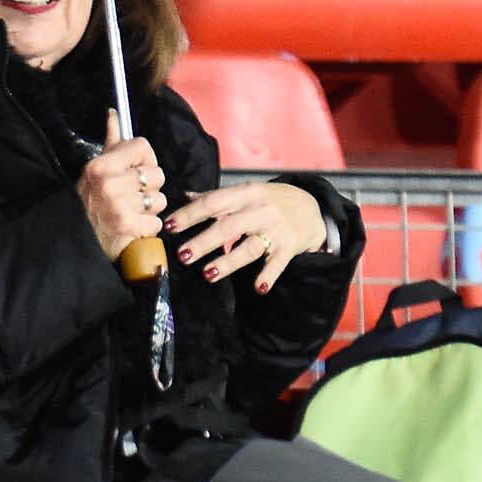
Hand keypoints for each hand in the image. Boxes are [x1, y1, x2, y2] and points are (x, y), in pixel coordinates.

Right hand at [77, 126, 166, 260]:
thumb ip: (111, 141)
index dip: (146, 160)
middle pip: (157, 174)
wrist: (81, 238)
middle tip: (132, 196)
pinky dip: (148, 228)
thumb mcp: (97, 169)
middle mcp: (109, 183)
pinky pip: (157, 222)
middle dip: (149, 187)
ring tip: (133, 211)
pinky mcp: (127, 227)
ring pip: (160, 199)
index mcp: (101, 165)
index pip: (143, 147)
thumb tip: (113, 113)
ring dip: (150, 209)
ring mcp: (118, 206)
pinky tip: (134, 226)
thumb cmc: (93, 201)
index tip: (136, 170)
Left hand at [168, 179, 329, 292]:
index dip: (190, 214)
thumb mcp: (246, 193)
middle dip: (205, 241)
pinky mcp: (289, 247)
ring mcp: (276, 229)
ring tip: (208, 274)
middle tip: (183, 255)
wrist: (311, 207)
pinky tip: (258, 288)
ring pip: (250, 247)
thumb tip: (185, 196)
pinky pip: (277, 263)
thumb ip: (217, 197)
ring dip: (229, 261)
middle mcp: (260, 210)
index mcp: (246, 193)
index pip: (213, 202)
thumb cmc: (270, 200)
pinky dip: (269, 276)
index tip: (169, 226)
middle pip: (229, 226)